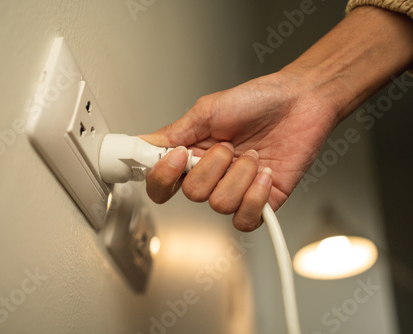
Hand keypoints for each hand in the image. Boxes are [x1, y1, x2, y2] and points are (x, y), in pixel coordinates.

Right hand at [141, 70, 336, 230]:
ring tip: (254, 154)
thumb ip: (174, 133)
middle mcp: (212, 176)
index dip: (163, 177)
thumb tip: (142, 144)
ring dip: (240, 174)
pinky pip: (245, 219)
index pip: (162, 183)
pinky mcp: (261, 202)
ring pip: (220, 204)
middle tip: (229, 145)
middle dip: (213, 166)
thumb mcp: (207, 110)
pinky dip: (256, 196)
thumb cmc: (258, 100)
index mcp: (192, 154)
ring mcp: (236, 190)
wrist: (301, 100)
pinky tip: (265, 173)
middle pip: (192, 194)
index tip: (175, 157)